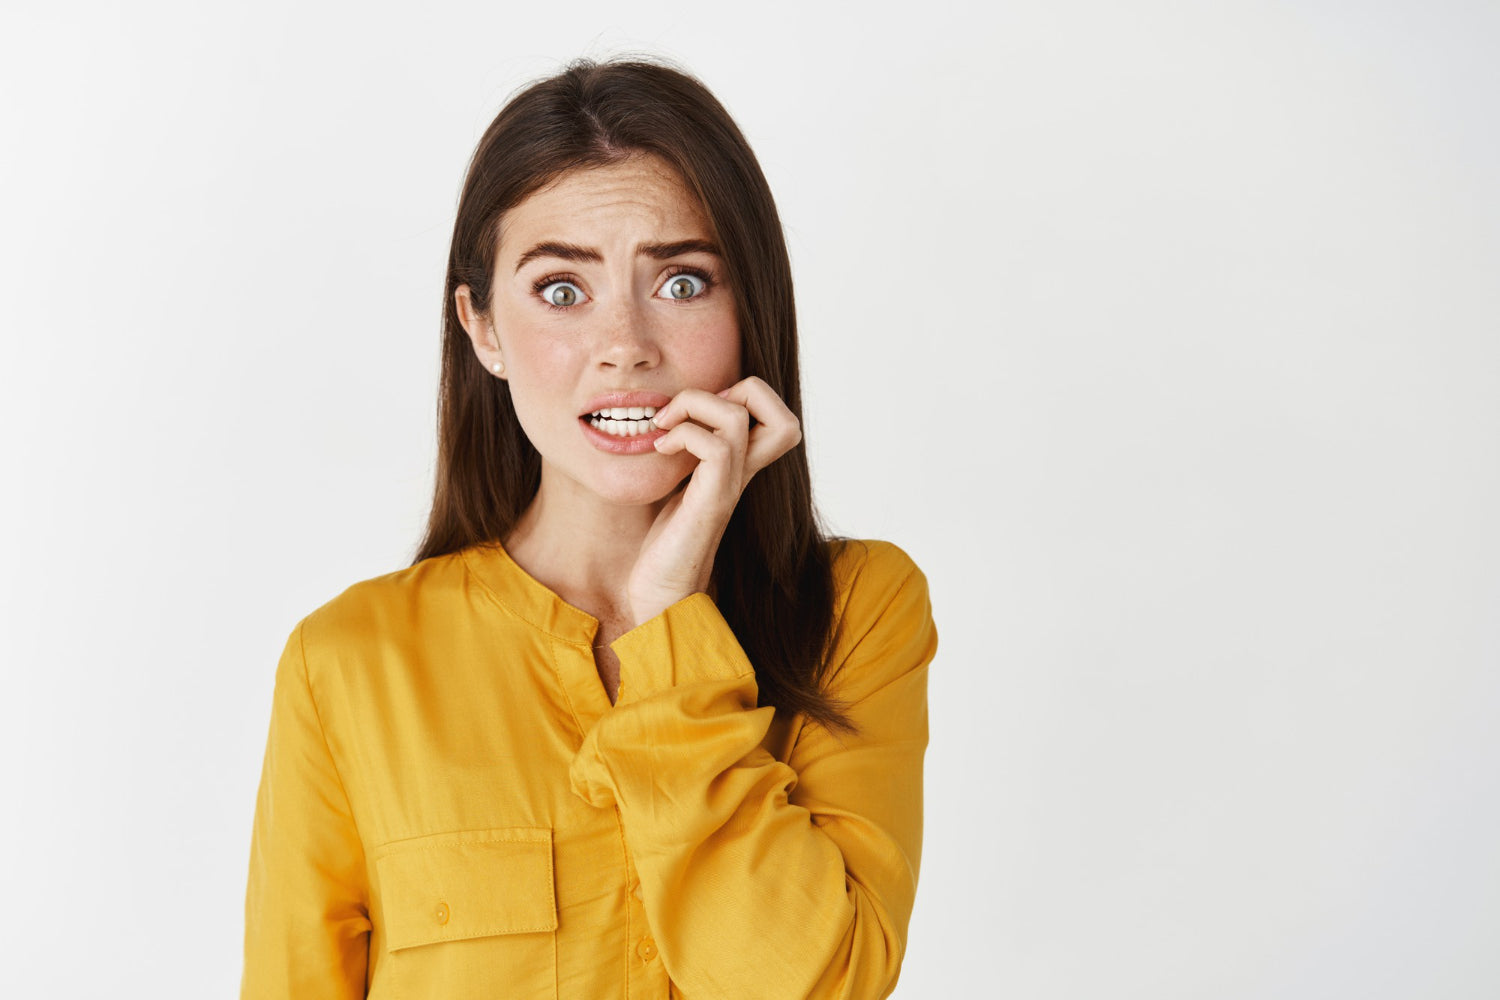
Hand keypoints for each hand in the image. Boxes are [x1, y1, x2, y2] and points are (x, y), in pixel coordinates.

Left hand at [625, 376, 801, 624]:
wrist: (661, 591)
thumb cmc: (665, 542)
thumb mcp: (680, 484)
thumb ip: (689, 454)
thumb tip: (669, 415)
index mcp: (741, 466)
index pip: (780, 417)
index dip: (747, 394)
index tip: (703, 409)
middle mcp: (745, 474)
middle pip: (784, 415)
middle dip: (738, 389)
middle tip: (692, 410)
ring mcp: (730, 485)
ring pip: (738, 415)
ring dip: (694, 403)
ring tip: (666, 424)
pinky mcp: (712, 499)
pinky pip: (712, 444)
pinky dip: (681, 433)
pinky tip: (660, 449)